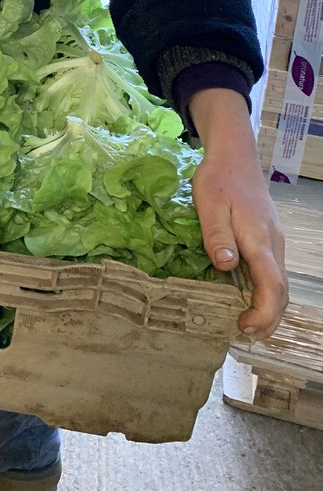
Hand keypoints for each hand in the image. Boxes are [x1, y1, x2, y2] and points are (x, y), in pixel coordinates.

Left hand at [189, 89, 287, 339]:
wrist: (234, 156)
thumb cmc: (219, 180)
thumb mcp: (209, 205)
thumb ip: (217, 236)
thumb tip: (225, 266)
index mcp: (259, 239)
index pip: (272, 285)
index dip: (263, 312)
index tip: (246, 327)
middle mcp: (273, 244)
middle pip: (281, 290)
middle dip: (269, 317)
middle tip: (245, 334)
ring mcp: (273, 241)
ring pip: (280, 282)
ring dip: (269, 307)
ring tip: (248, 325)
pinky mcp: (268, 238)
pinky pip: (273, 272)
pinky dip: (267, 292)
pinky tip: (249, 298)